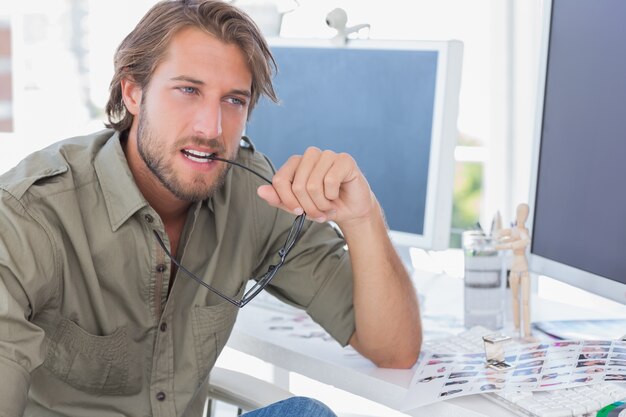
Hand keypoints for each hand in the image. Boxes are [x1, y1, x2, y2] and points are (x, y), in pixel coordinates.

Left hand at [257, 147, 373, 224]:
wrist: (351, 210)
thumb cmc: (324, 206)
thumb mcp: (298, 207)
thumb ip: (279, 199)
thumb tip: (260, 191)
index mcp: (295, 163)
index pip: (279, 180)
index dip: (287, 201)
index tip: (298, 212)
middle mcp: (310, 155)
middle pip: (297, 185)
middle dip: (308, 207)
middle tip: (318, 212)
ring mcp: (327, 155)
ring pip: (313, 185)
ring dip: (321, 204)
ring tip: (328, 205)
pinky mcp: (344, 159)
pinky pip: (330, 181)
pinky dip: (332, 196)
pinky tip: (337, 194)